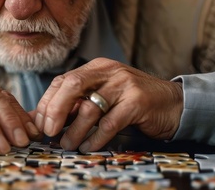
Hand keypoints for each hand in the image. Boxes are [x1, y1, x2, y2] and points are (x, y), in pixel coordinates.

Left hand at [34, 58, 182, 152]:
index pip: (63, 80)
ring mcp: (124, 85)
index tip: (39, 123)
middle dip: (55, 110)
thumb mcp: (104, 95)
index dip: (47, 102)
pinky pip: (110, 123)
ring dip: (74, 130)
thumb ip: (79, 102)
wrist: (174, 104)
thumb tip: (46, 119)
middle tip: (48, 131)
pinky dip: (96, 138)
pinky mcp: (137, 102)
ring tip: (67, 144)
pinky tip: (88, 147)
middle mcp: (109, 71)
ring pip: (90, 108)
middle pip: (71, 86)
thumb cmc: (133, 102)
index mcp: (97, 67)